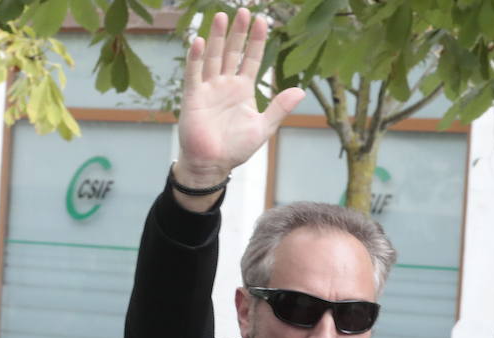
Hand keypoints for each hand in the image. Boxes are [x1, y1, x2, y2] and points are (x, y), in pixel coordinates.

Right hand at [173, 8, 303, 199]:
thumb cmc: (236, 148)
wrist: (212, 164)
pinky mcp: (193, 97)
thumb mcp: (262, 127)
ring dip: (216, 37)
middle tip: (244, 10)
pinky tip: (198, 41)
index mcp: (243, 89)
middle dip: (238, 32)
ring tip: (221, 16)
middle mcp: (225, 84)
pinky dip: (195, 58)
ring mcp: (208, 88)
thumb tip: (300, 91)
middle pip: (232, 51)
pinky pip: (194, 74)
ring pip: (212, 57)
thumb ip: (279, 107)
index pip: (251, 58)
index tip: (263, 20)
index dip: (256, 40)